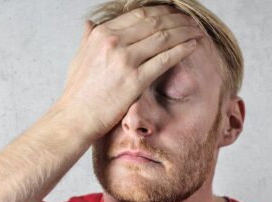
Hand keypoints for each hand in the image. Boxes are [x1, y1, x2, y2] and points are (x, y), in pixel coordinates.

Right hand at [55, 5, 202, 138]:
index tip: (173, 14)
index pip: (139, 14)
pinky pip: (166, 59)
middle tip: (190, 21)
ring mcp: (125, 60)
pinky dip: (182, 49)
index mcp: (101, 34)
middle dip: (177, 19)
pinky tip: (193, 46)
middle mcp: (113, 42)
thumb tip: (90, 24)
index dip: (161, 12)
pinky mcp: (135, 80)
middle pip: (154, 22)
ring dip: (184, 31)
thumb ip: (88, 38)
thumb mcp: (78, 58)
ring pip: (164, 37)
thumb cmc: (77, 92)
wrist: (75, 118)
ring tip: (196, 31)